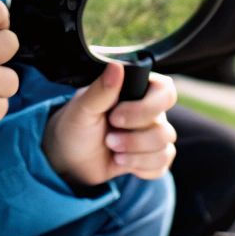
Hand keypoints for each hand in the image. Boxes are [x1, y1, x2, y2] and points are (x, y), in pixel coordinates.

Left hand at [42, 63, 178, 186]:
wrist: (68, 158)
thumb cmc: (75, 127)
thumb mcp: (83, 108)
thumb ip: (101, 89)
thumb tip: (117, 67)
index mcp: (138, 92)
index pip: (165, 92)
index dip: (146, 108)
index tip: (116, 116)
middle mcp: (150, 112)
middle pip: (165, 128)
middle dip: (134, 140)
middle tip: (108, 139)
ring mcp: (152, 136)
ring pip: (165, 148)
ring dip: (135, 155)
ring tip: (113, 151)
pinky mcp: (151, 158)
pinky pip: (162, 165)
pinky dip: (140, 168)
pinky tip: (121, 162)